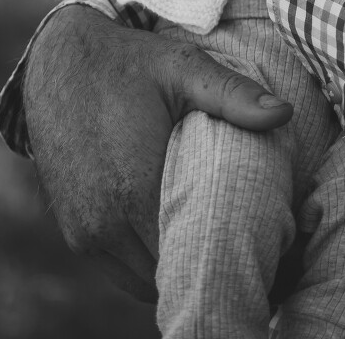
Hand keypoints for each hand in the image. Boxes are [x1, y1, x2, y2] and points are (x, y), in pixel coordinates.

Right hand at [23, 4, 292, 299]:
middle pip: (169, 273)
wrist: (59, 63)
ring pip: (143, 280)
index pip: (191, 253)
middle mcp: (104, 224)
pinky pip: (120, 269)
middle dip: (205, 261)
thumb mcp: (184, 68)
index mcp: (134, 190)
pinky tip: (176, 230)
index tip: (262, 237)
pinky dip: (148, 260)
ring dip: (173, 264)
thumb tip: (285, 112)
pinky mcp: (75, 233)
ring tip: (212, 235)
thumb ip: (234, 95)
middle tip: (246, 239)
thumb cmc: (128, 63)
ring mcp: (85, 233)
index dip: (229, 248)